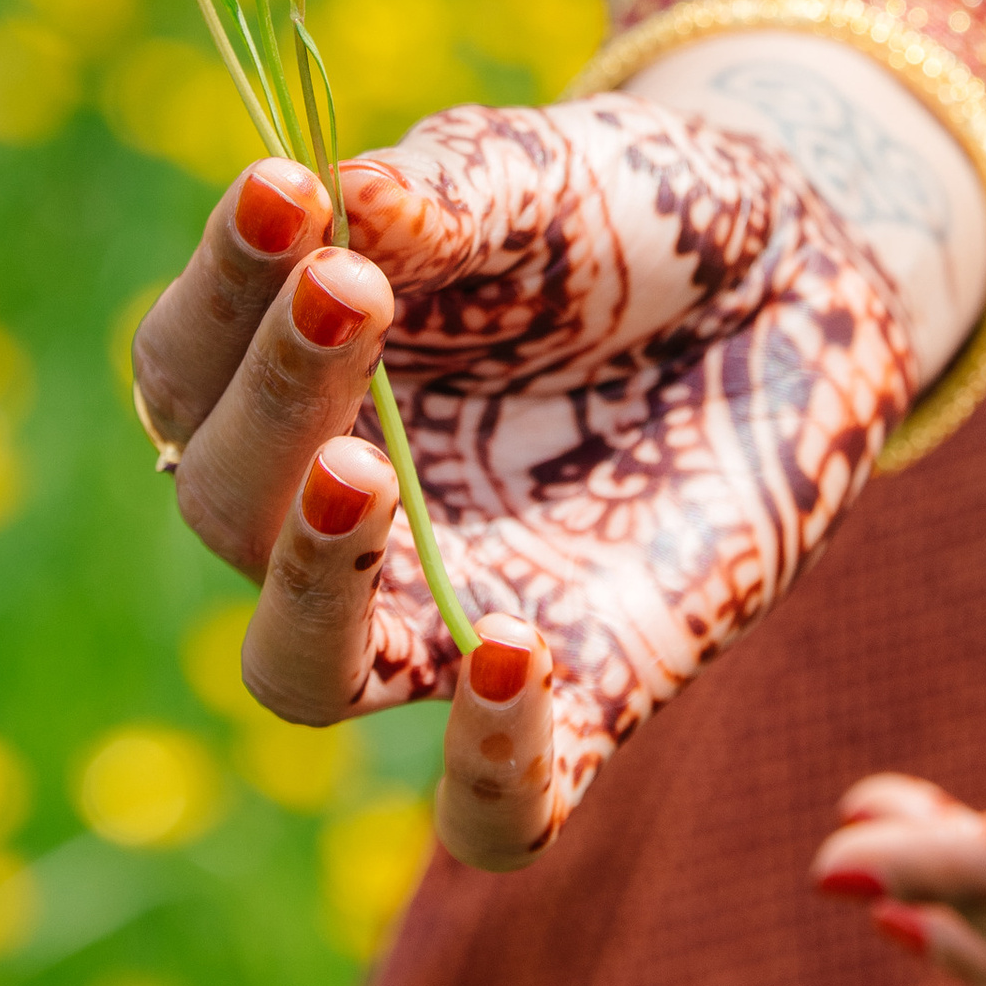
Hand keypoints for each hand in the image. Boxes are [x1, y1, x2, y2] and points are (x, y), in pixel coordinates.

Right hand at [131, 95, 917, 869]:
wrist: (797, 280)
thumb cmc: (625, 215)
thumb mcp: (542, 176)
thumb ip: (450, 194)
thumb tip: (349, 202)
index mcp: (293, 376)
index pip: (188, 361)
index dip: (220, 285)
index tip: (283, 192)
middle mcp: (336, 515)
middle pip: (225, 507)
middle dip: (274, 400)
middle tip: (347, 291)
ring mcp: (446, 617)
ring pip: (304, 670)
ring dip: (312, 584)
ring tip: (358, 477)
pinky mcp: (585, 694)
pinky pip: (497, 810)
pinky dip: (490, 764)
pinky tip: (516, 654)